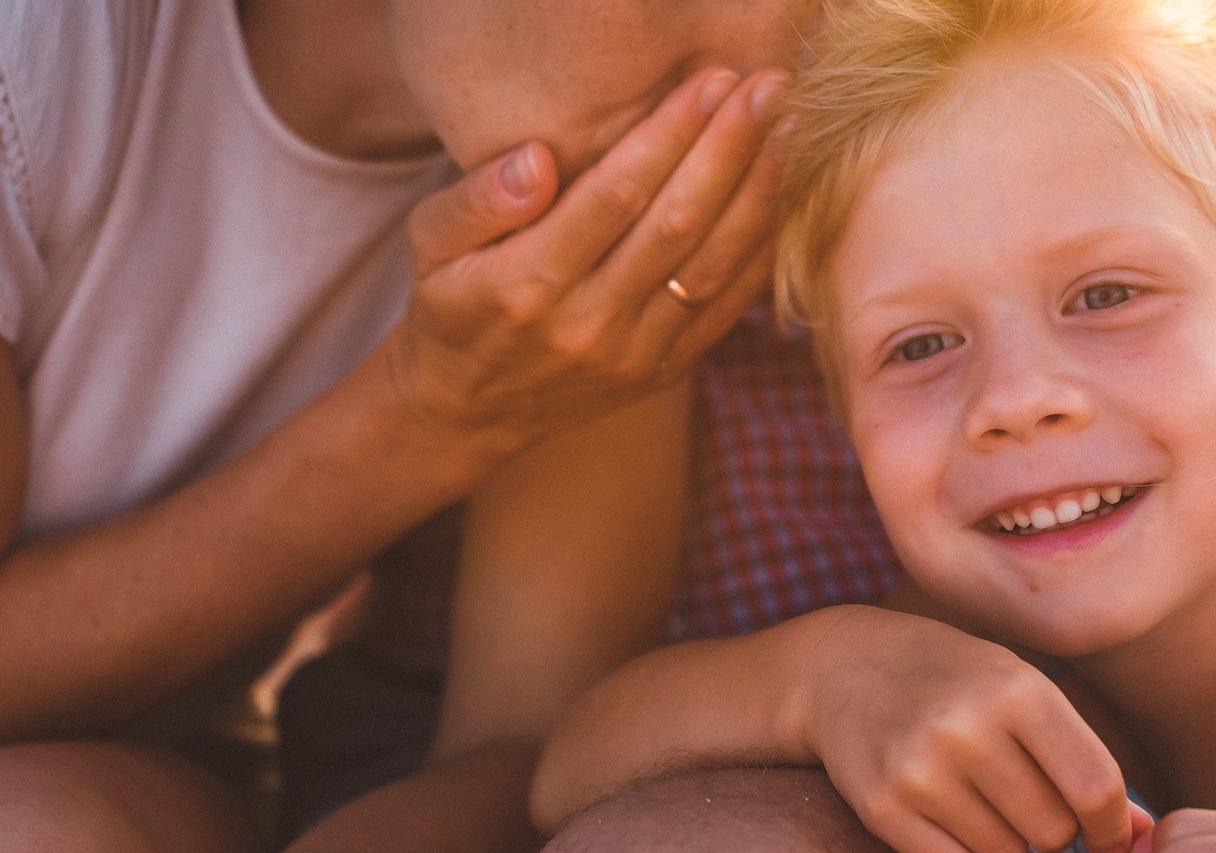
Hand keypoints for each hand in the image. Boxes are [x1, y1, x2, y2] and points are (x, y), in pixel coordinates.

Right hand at [379, 67, 786, 447]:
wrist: (467, 409)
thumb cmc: (452, 302)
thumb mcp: (431, 243)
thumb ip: (479, 197)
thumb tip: (538, 158)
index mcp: (529, 282)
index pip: (615, 195)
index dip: (669, 134)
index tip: (709, 81)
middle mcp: (587, 322)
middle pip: (676, 224)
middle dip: (729, 148)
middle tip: (767, 87)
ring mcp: (631, 353)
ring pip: (711, 265)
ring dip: (756, 192)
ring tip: (785, 127)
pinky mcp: (662, 371)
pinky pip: (724, 308)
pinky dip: (757, 249)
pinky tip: (777, 194)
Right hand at [790, 606, 1134, 852]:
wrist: (844, 667)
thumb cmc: (955, 680)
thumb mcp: (1022, 691)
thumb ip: (1083, 758)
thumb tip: (1146, 837)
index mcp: (1014, 689)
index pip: (1094, 785)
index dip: (1115, 827)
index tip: (1113, 840)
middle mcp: (965, 729)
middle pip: (1053, 828)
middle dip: (1057, 830)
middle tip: (1033, 805)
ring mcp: (918, 772)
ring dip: (1015, 847)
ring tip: (990, 807)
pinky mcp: (882, 810)